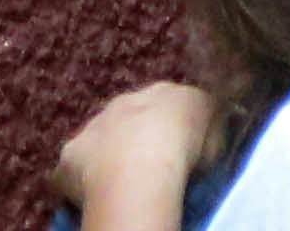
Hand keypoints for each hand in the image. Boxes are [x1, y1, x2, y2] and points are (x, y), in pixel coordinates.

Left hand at [54, 81, 217, 230]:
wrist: (140, 168)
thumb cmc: (185, 147)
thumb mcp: (215, 123)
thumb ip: (214, 117)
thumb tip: (222, 114)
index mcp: (161, 92)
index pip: (165, 103)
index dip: (170, 124)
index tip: (176, 144)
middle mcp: (123, 102)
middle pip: (127, 117)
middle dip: (133, 136)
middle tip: (147, 164)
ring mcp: (91, 128)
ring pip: (97, 141)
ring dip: (104, 156)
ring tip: (119, 182)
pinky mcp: (68, 159)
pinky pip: (70, 172)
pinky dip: (77, 183)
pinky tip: (90, 197)